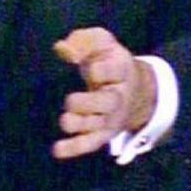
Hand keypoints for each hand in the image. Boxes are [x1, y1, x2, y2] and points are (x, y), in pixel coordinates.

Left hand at [51, 27, 156, 159]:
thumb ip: (83, 41)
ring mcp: (111, 117)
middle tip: (71, 100)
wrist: (133, 90)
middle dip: (90, 103)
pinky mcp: (102, 134)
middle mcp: (119, 96)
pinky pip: (90, 143)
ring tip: (65, 121)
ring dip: (81, 125)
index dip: (104, 71)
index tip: (92, 69)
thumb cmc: (108, 61)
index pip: (115, 71)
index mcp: (121, 70)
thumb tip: (62, 48)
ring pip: (98, 125)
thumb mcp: (101, 43)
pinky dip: (74, 148)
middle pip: (109, 102)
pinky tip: (57, 150)